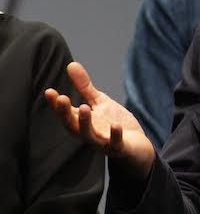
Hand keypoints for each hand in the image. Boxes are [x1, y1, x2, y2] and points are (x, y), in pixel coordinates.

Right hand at [45, 62, 154, 180]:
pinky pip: (115, 144)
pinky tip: (115, 125)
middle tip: (62, 99)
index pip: (65, 114)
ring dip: (85, 123)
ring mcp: (103, 142)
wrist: (136, 146)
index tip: (49, 92)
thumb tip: (71, 64)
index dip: (56, 105)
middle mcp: (89, 134)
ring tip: (83, 107)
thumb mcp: (98, 102)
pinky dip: (114, 135)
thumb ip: (84, 87)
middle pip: (72, 126)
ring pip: (89, 136)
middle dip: (65, 113)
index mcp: (82, 122)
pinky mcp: (119, 148)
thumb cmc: (113, 123)